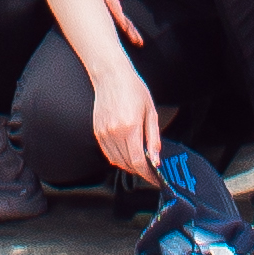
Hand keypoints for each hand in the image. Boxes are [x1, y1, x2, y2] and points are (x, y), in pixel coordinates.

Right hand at [90, 69, 163, 185]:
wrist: (111, 76)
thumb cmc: (133, 89)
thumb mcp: (151, 112)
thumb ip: (153, 138)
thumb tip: (155, 160)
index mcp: (130, 127)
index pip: (138, 162)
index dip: (148, 174)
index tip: (156, 178)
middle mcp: (114, 132)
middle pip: (127, 164)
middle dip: (140, 171)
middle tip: (151, 170)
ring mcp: (104, 133)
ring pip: (116, 162)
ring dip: (129, 166)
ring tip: (140, 160)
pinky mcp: (97, 132)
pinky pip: (108, 154)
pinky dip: (118, 158)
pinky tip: (127, 152)